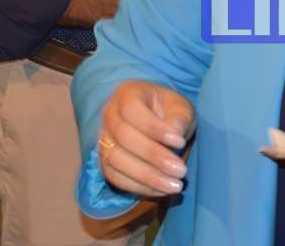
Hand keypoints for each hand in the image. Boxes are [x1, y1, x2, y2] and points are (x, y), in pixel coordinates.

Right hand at [99, 80, 195, 197]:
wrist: (157, 121)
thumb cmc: (169, 111)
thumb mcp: (180, 107)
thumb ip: (179, 118)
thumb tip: (175, 134)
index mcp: (127, 94)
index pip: (132, 110)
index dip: (154, 128)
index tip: (180, 141)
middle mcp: (109, 115)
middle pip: (123, 137)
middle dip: (154, 156)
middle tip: (181, 170)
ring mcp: (104, 139)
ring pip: (115, 160)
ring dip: (147, 176)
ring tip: (174, 185)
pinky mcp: (105, 161)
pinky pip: (115, 178)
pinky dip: (139, 186)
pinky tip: (162, 190)